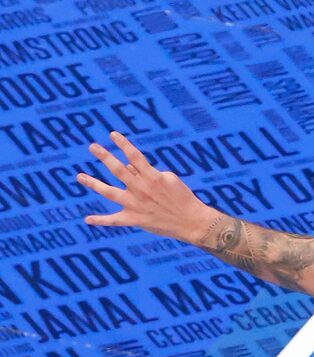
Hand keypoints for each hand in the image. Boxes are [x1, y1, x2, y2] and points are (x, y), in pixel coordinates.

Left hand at [77, 131, 207, 241]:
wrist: (191, 222)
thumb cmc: (182, 197)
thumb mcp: (168, 180)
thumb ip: (145, 173)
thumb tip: (127, 167)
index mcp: (152, 176)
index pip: (134, 155)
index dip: (123, 144)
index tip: (112, 134)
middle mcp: (141, 189)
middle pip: (118, 170)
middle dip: (105, 156)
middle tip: (92, 146)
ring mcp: (136, 205)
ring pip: (109, 192)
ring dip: (93, 183)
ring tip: (79, 176)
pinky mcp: (135, 220)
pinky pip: (114, 220)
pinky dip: (100, 220)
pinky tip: (87, 219)